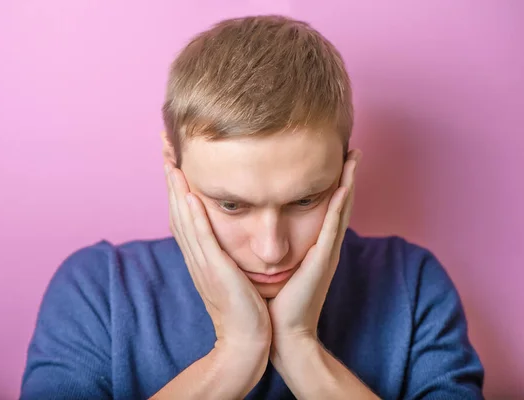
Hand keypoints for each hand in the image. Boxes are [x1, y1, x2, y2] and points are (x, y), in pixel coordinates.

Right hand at [165, 163, 271, 356]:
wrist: (247, 342)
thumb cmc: (246, 309)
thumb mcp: (232, 275)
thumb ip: (226, 253)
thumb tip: (229, 234)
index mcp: (200, 255)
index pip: (184, 212)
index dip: (177, 183)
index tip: (175, 156)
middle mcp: (196, 255)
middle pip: (177, 208)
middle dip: (170, 176)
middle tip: (165, 145)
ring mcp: (202, 262)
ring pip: (183, 217)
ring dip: (175, 186)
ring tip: (170, 158)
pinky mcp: (214, 270)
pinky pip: (201, 236)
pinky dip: (192, 213)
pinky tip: (189, 191)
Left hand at [268, 149, 360, 348]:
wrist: (281, 334)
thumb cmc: (275, 304)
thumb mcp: (276, 269)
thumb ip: (274, 250)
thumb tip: (259, 233)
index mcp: (313, 248)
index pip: (325, 208)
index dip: (331, 183)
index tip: (333, 158)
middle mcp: (324, 247)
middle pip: (339, 204)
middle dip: (347, 176)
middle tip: (353, 149)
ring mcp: (326, 254)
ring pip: (340, 210)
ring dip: (349, 183)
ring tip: (354, 157)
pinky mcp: (321, 262)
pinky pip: (332, 228)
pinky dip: (340, 206)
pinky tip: (344, 186)